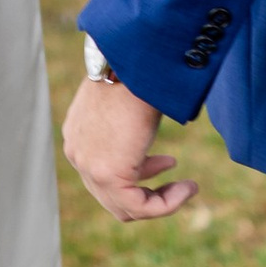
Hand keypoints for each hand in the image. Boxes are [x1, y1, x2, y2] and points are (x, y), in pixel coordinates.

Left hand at [63, 70, 190, 222]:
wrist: (134, 60)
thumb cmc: (136, 71)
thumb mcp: (126, 101)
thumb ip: (126, 124)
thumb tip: (144, 130)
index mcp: (78, 133)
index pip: (104, 171)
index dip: (141, 171)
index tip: (168, 161)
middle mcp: (77, 152)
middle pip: (111, 193)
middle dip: (147, 187)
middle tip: (176, 175)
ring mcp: (88, 165)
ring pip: (125, 206)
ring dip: (161, 201)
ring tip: (188, 187)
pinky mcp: (107, 174)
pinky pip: (139, 207)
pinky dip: (166, 204)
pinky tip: (189, 188)